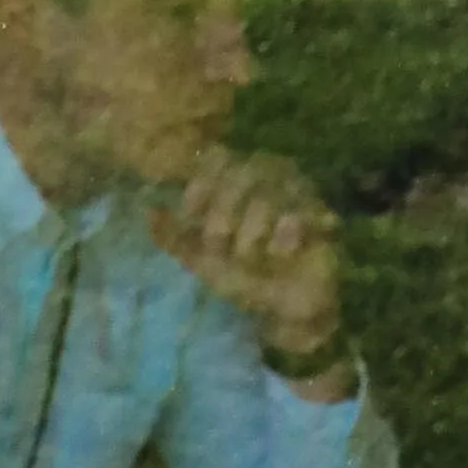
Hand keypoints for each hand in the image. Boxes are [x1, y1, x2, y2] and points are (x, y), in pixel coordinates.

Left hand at [146, 140, 347, 386]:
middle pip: (240, 172)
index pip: (217, 157)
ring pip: (265, 195)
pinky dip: (282, 236)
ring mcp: (295, 194)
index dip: (201, 183)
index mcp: (237, 182)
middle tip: (220, 246)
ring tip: (252, 256)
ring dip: (251, 232)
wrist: (285, 309)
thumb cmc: (243, 278)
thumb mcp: (202, 261)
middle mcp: (267, 179)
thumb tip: (147, 210)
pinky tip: (280, 252)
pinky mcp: (319, 215)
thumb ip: (175, 237)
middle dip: (222, 215)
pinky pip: (297, 213)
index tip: (191, 213)